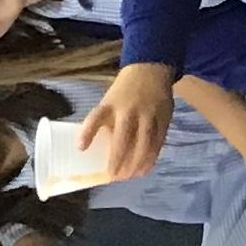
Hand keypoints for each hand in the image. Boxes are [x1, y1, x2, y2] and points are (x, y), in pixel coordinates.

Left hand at [77, 62, 172, 181]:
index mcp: (111, 103)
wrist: (150, 69)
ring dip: (136, 163)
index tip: (81, 149)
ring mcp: (148, 113)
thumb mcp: (109, 101)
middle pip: (123, 139)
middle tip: (114, 176)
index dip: (88, 132)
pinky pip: (158, 142)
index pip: (97, 117)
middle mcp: (129, 109)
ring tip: (130, 176)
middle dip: (118, 161)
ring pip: (144, 143)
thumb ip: (104, 122)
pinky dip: (152, 157)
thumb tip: (91, 150)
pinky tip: (146, 168)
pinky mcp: (164, 117)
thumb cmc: (124, 91)